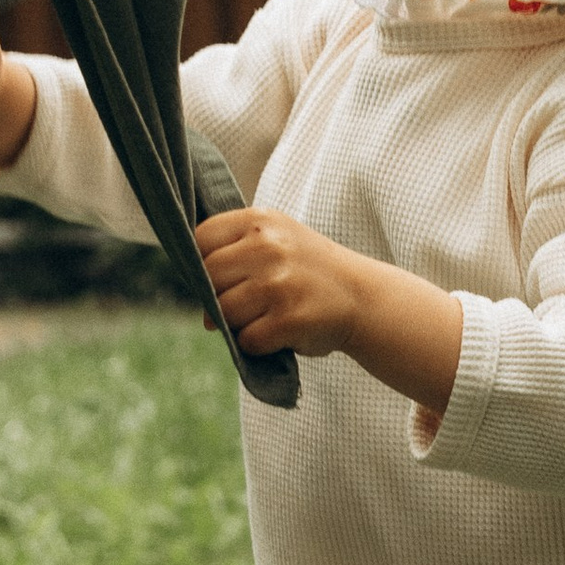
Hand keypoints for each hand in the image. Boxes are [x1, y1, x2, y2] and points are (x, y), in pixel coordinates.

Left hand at [194, 208, 462, 416]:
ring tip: (268, 315)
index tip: (225, 275)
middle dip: (220, 296)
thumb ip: (234, 255)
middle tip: (250, 302)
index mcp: (261, 220)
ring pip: (224, 312)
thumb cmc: (308, 271)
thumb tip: (202, 310)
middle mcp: (269, 247)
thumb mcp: (276, 240)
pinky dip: (258, 344)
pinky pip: (247, 340)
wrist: (363, 297)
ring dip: (239, 323)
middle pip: (209, 277)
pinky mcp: (289, 319)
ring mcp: (279, 283)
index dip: (205, 262)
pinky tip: (281, 331)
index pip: (202, 238)